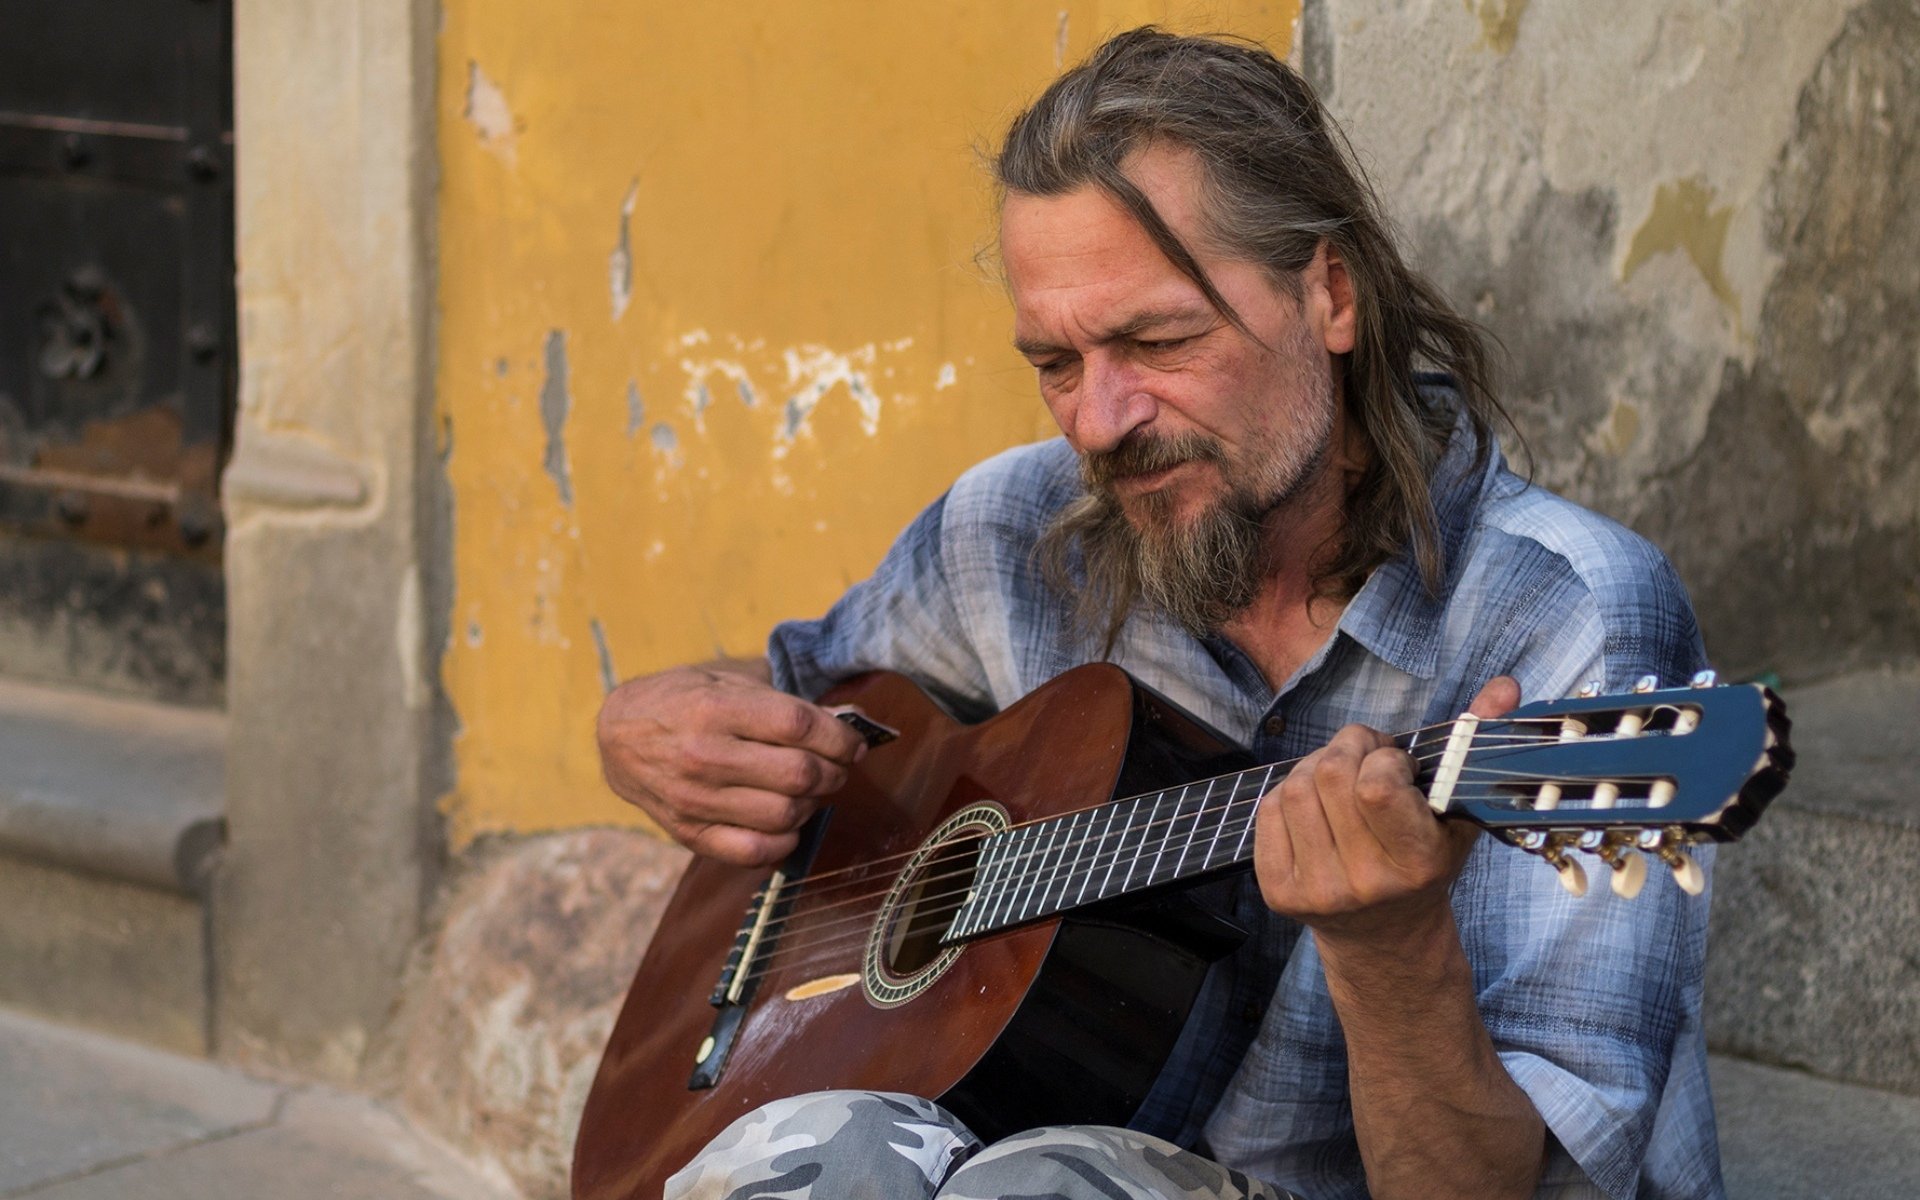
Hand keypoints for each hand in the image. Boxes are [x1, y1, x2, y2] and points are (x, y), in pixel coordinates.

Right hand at [596, 662, 867, 866]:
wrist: (618, 735)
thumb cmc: (683, 701)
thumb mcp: (727, 679)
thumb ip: (782, 698)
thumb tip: (847, 720)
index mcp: (716, 708)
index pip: (800, 726)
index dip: (840, 737)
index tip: (854, 743)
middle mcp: (704, 755)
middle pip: (799, 774)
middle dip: (834, 771)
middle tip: (837, 766)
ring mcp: (695, 799)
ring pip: (785, 815)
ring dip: (813, 804)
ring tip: (809, 790)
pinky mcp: (689, 833)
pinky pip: (754, 852)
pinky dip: (784, 841)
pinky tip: (787, 822)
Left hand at [1253, 676, 1519, 946]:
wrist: (1386, 939)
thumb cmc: (1426, 863)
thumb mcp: (1458, 813)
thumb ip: (1474, 746)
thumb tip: (1504, 685)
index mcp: (1416, 863)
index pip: (1376, 785)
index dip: (1383, 757)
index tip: (1396, 764)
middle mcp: (1364, 882)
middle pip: (1330, 774)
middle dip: (1348, 748)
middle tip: (1365, 758)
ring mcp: (1317, 890)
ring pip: (1295, 787)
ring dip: (1317, 767)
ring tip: (1341, 781)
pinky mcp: (1278, 892)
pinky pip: (1269, 810)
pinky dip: (1289, 795)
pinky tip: (1317, 809)